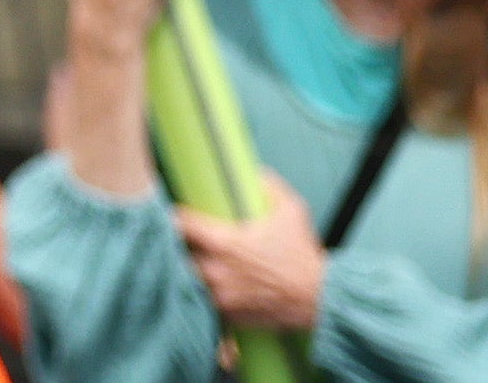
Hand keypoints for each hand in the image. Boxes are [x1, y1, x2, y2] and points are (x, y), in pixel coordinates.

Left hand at [177, 175, 325, 330]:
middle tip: (175, 237)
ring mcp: (219, 296)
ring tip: (184, 260)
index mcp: (224, 243)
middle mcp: (215, 271)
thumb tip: (255, 171)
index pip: (181, 224)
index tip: (168, 209)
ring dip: (183, 270)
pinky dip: (198, 294)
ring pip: (184, 281)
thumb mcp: (290, 211)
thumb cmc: (302, 255)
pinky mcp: (227, 316)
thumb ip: (269, 186)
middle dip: (173, 244)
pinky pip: (201, 303)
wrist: (319, 299)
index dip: (171, 214)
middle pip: (175, 254)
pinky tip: (202, 286)